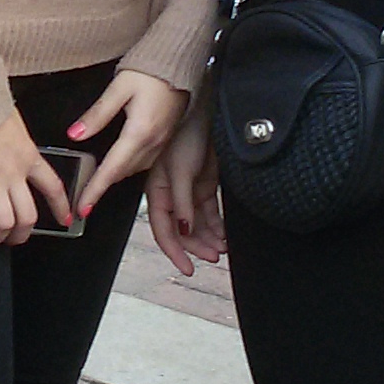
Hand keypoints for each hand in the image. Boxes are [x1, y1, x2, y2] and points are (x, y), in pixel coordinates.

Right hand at [0, 112, 70, 246]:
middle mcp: (14, 172)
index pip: (53, 187)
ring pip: (5, 222)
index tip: (65, 220)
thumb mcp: (13, 125)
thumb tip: (8, 150)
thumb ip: (15, 144)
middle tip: (11, 237)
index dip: (61, 207)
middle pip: (28, 216)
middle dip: (21, 234)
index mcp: (28, 156)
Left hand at [65, 69, 186, 216]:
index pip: (111, 169)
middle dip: (101, 188)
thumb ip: (97, 114)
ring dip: (114, 178)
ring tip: (95, 186)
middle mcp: (152, 143)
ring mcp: (161, 142)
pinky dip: (127, 168)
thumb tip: (75, 134)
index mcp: (139, 132)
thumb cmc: (151, 70)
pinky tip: (118, 164)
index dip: (95, 190)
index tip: (83, 207)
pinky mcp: (165, 138)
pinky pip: (144, 162)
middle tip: (82, 200)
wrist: (181, 62)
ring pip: (133, 170)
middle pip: (122, 174)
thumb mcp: (119, 88)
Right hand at [146, 105, 224, 276]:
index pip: (164, 230)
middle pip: (182, 231)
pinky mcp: (204, 187)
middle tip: (214, 257)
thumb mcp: (181, 171)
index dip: (174, 251)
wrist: (203, 115)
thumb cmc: (184, 137)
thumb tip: (183, 230)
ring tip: (223, 249)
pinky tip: (225, 236)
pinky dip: (217, 226)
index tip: (187, 268)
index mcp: (158, 193)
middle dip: (197, 247)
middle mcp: (171, 196)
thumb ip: (181, 202)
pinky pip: (209, 214)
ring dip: (209, 239)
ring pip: (197, 225)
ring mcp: (188, 193)